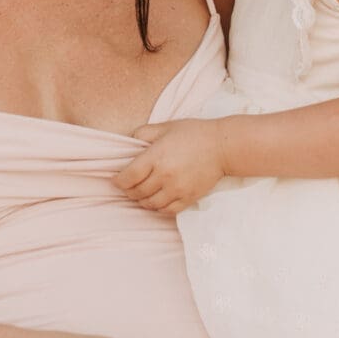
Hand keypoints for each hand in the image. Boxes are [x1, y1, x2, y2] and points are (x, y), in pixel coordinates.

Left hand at [113, 119, 227, 215]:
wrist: (223, 147)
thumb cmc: (193, 133)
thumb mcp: (165, 127)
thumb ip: (143, 133)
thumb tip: (128, 142)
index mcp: (157, 157)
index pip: (129, 177)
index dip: (118, 181)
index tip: (116, 180)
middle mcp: (165, 176)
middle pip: (137, 192)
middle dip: (128, 191)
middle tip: (127, 187)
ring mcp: (177, 189)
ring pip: (150, 204)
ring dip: (141, 201)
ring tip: (140, 194)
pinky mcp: (189, 198)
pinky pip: (167, 210)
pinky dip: (158, 208)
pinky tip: (156, 201)